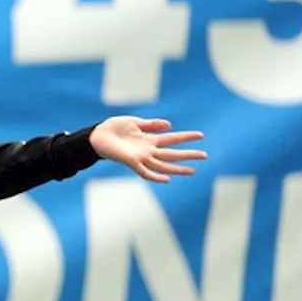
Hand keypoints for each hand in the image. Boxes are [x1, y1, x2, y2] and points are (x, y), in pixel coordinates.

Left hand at [90, 116, 206, 182]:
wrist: (96, 135)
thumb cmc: (114, 128)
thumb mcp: (134, 122)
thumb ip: (151, 124)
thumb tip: (169, 125)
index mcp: (149, 139)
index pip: (172, 138)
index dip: (186, 137)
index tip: (201, 135)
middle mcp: (148, 150)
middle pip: (172, 154)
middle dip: (188, 155)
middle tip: (205, 155)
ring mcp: (141, 157)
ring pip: (163, 165)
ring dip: (178, 168)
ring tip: (193, 170)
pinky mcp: (131, 162)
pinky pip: (145, 172)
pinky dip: (155, 176)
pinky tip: (166, 178)